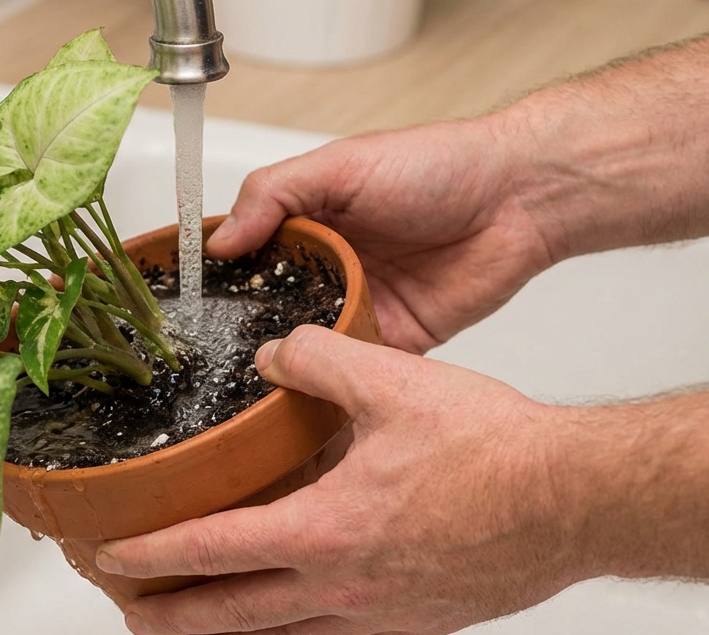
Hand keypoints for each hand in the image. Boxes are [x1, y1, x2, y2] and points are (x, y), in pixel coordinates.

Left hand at [95, 326, 591, 634]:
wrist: (576, 500)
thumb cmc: (497, 451)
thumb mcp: (394, 382)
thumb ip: (321, 358)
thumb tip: (279, 350)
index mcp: (323, 528)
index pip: (212, 548)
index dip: (154, 556)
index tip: (115, 562)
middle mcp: (343, 584)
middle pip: (235, 615)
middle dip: (174, 618)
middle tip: (135, 618)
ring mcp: (382, 614)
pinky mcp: (423, 624)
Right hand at [206, 120, 555, 353]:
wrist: (518, 200)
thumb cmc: (437, 166)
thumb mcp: (339, 165)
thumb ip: (274, 194)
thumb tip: (220, 241)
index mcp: (313, 222)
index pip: (252, 256)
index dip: (223, 281)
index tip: (190, 309)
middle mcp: (334, 266)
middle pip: (277, 308)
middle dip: (252, 332)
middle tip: (215, 360)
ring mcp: (365, 305)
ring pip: (315, 344)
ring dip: (293, 361)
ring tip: (255, 387)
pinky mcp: (400, 339)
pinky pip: (360, 368)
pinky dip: (340, 381)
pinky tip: (310, 396)